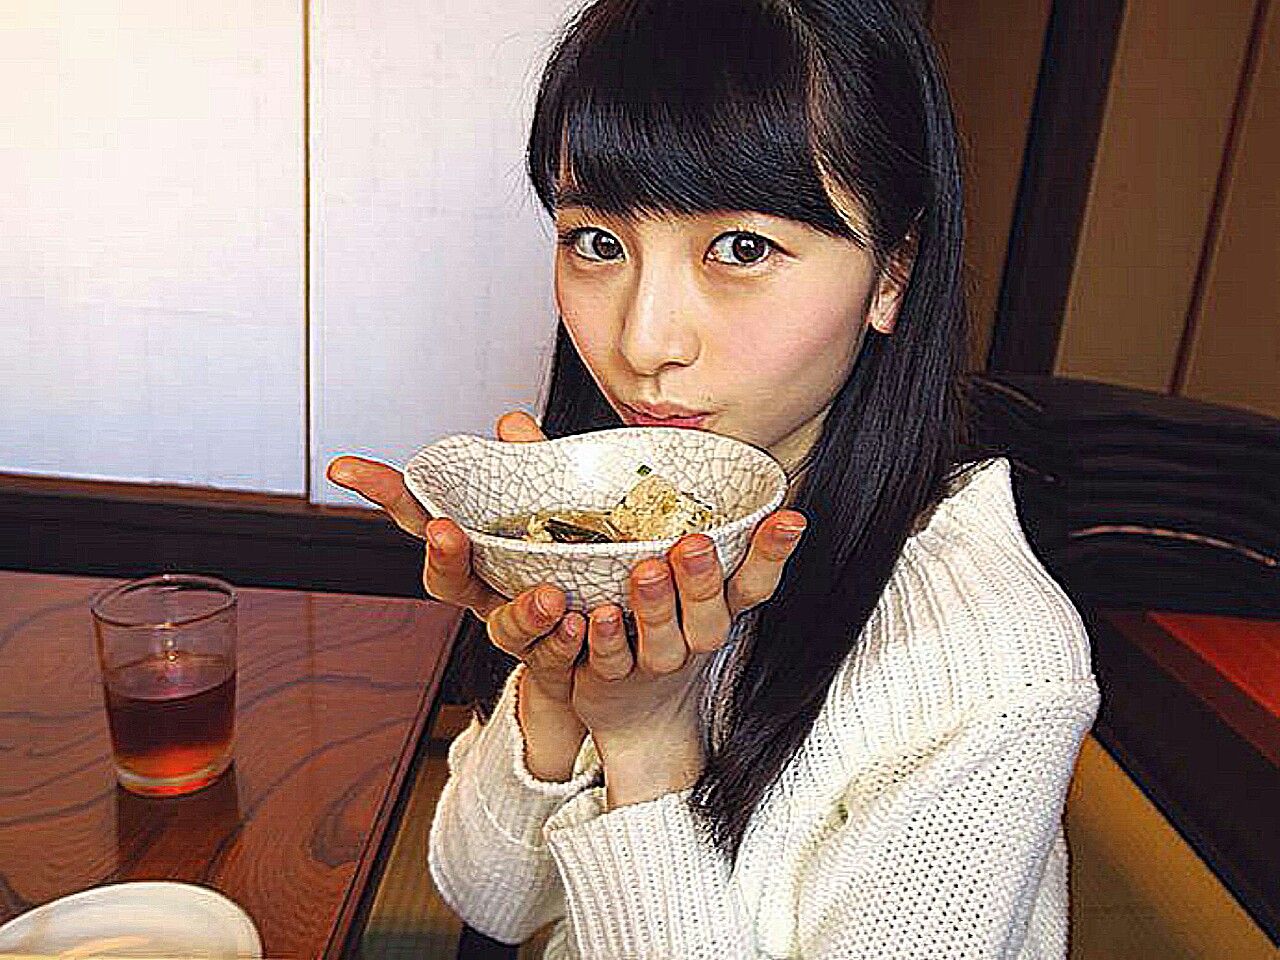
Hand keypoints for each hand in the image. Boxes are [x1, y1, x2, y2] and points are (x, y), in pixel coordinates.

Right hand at [327, 412, 582, 707]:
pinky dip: (564, 642)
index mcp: (471, 546)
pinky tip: (580, 624)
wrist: (607, 628)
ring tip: (550, 597)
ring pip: (502, 628)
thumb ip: (535, 463)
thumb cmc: (565, 555)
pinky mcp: (553, 655)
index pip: (419, 515)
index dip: (383, 491)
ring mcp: (515, 626)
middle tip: (444, 532)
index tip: (342, 468)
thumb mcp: (556, 498)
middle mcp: (485, 589)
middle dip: (443, 557)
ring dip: (521, 612)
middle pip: (445, 580)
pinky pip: (552, 655)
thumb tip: (511, 424)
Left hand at [569, 508, 806, 803]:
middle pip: (708, 618)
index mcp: (718, 614)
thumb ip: (713, 552)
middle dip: (703, 580)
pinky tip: (598, 616)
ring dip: (656, 607)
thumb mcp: (699, 600)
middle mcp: (692, 641)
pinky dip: (605, 640)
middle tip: (696, 544)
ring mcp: (653, 663)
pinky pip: (610, 661)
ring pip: (661, 642)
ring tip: (648, 573)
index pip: (753, 585)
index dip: (772, 556)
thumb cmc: (671, 640)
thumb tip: (742, 491)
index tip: (789, 520)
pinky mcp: (613, 678)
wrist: (638, 722)